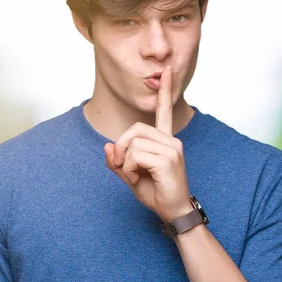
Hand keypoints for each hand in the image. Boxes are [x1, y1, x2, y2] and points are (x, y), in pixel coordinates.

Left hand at [104, 66, 192, 221]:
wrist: (173, 212)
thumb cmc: (157, 193)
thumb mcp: (131, 176)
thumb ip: (118, 161)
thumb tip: (108, 145)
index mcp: (165, 141)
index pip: (164, 111)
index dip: (164, 91)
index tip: (165, 70)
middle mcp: (171, 141)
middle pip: (134, 129)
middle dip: (121, 147)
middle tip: (123, 166)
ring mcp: (172, 149)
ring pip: (133, 143)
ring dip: (124, 162)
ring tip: (134, 175)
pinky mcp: (168, 160)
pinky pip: (135, 155)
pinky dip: (128, 168)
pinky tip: (137, 178)